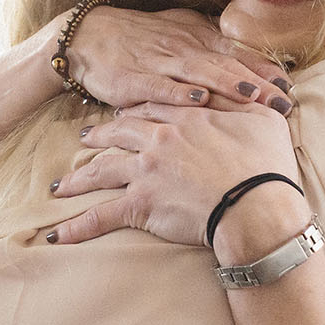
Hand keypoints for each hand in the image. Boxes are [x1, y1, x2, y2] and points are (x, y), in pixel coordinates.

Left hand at [46, 99, 300, 248]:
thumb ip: (249, 103)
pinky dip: (77, 226)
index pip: (151, 109)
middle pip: (118, 133)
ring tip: (60, 186)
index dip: (134, 112)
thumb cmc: (267, 164)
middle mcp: (158, 140)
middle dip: (98, 136)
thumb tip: (257, 89)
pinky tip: (58, 235)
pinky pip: (101, 216)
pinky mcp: (140, 204)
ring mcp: (145, 171)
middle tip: (84, 138)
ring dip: (78, 179)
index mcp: (186, 117)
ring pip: (102, 170)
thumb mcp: (263, 120)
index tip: (122, 116)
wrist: (256, 204)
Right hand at [53, 5, 295, 111]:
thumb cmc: (137, 38)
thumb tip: (249, 59)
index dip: (264, 69)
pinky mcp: (135, 80)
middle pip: (227, 65)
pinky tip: (198, 101)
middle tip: (284, 102)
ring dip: (229, 85)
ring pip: (200, 74)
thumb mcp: (178, 32)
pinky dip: (180, 94)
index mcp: (196, 38)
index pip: (237, 53)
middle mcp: (184, 48)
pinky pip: (160, 87)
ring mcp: (160, 63)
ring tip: (254, 97)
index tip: (290, 86)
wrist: (87, 35)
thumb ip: (211, 46)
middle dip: (258, 84)